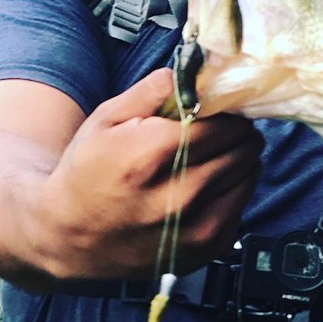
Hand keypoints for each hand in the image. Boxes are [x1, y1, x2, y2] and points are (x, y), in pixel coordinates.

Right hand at [41, 68, 263, 278]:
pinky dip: (232, 191)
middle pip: (242, 148)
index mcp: (148, 156)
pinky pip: (242, 205)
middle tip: (220, 131)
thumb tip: (195, 72)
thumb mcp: (105, 120)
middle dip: (236, 134)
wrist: (72, 240)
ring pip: (249, 175)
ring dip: (239, 161)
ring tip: (212, 158)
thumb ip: (151, 91)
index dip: (224, 112)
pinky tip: (205, 188)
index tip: (217, 111)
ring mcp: (196, 228)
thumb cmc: (88, 173)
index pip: (221, 124)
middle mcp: (177, 196)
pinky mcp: (208, 249)